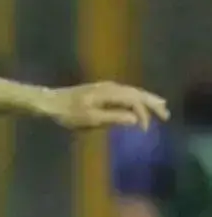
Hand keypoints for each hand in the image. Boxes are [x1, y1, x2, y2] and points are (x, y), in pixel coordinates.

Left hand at [48, 82, 169, 130]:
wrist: (50, 102)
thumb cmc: (68, 113)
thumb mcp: (90, 118)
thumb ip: (113, 117)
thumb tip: (135, 119)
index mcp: (111, 93)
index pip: (134, 101)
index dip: (143, 114)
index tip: (145, 130)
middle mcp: (111, 87)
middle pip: (137, 93)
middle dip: (152, 104)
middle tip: (166, 114)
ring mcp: (106, 87)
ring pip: (132, 92)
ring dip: (145, 100)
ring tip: (159, 106)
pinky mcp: (101, 90)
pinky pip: (124, 93)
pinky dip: (134, 98)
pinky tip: (136, 104)